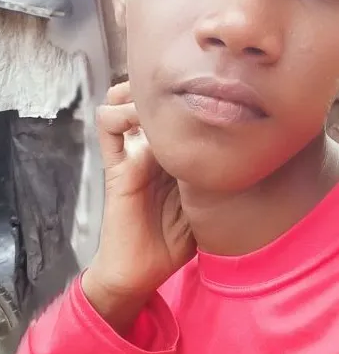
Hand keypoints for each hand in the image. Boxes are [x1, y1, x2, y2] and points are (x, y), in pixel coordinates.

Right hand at [83, 82, 195, 329]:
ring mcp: (131, 154)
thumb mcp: (205, 204)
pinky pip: (108, 127)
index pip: (176, 112)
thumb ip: (215, 176)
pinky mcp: (116, 167)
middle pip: (148, 98)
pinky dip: (119, 113)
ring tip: (158, 96)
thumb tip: (245, 153)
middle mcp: (149, 148)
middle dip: (164, 84)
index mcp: (172, 155)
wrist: (140, 272)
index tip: (211, 84)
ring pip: (122, 102)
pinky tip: (140, 117)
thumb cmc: (174, 242)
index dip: (189, 93)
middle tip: (186, 81)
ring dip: (137, 92)